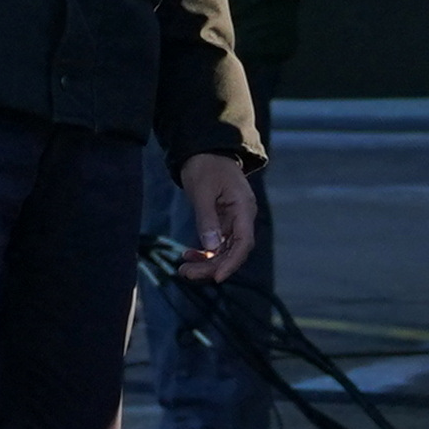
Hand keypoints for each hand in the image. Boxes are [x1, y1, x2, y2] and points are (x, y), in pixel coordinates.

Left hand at [169, 152, 259, 280]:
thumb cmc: (206, 166)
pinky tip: (188, 255)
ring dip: (206, 262)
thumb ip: (207, 219)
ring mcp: (234, 220)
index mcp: (244, 208)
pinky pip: (217, 243)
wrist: (205, 149)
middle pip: (233, 251)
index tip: (216, 278)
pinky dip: (204, 252)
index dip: (232, 263)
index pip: (244, 243)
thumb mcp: (203, 191)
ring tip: (184, 269)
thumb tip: (210, 248)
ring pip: (224, 250)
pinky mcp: (223, 221)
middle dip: (211, 266)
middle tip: (186, 273)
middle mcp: (243, 217)